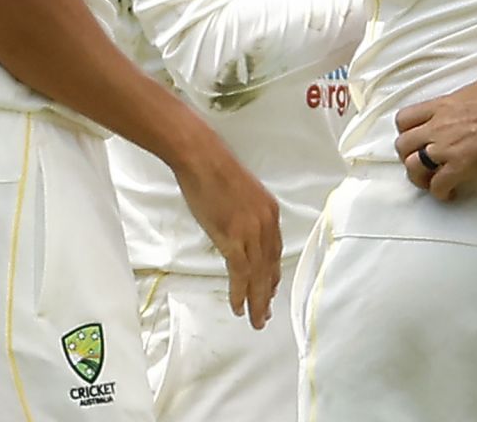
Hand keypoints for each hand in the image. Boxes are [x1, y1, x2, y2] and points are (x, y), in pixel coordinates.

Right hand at [171, 139, 282, 328]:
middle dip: (268, 294)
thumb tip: (236, 228)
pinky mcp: (233, 237)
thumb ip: (244, 214)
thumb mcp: (239, 193)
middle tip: (266, 315)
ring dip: (257, 301)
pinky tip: (239, 306)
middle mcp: (266, 223)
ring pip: (258, 276)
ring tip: (256, 320)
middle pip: (270, 267)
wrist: (201, 157)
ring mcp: (251, 231)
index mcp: (269, 211)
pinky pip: (240, 273)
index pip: (275, 251)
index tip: (271, 289)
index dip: (272, 274)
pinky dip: (240, 293)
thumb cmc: (213, 169)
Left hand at [394, 79, 476, 201]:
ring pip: (413, 167)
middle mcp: (438, 126)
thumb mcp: (475, 89)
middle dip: (407, 156)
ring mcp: (447, 147)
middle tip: (417, 162)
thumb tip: (462, 105)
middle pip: (403, 145)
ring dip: (419, 176)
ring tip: (429, 180)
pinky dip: (440, 192)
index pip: (404, 119)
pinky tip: (449, 192)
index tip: (411, 139)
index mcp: (441, 106)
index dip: (405, 132)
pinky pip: (439, 185)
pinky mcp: (461, 166)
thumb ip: (460, 100)